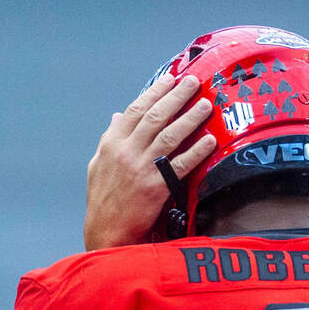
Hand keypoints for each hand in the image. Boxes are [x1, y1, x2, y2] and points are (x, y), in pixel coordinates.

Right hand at [83, 73, 216, 249]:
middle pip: (155, 117)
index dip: (155, 93)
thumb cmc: (103, 199)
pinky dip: (196, 151)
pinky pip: (180, 165)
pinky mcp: (156, 187)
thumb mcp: (98, 163)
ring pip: (169, 136)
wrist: (105, 230)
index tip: (171, 79)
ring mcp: (141, 168)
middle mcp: (126, 150)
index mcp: (112, 142)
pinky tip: (209, 140)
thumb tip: (118, 116)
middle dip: (176, 97)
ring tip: (205, 105)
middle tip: (194, 82)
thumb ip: (110, 138)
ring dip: (190, 118)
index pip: (136, 110)